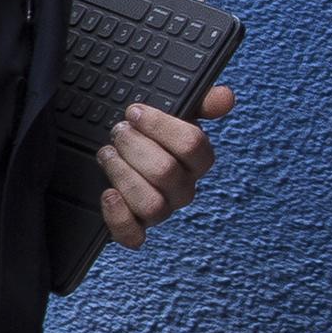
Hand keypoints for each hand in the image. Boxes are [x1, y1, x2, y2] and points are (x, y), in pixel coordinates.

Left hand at [97, 84, 232, 248]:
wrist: (122, 157)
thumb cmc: (152, 135)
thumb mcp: (175, 112)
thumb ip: (201, 101)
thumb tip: (225, 97)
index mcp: (197, 160)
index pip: (192, 145)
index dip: (160, 127)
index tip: (134, 112)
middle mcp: (184, 189)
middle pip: (166, 172)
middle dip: (135, 147)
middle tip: (118, 131)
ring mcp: (162, 211)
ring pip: (152, 204)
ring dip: (123, 175)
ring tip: (106, 154)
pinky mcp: (136, 229)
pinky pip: (133, 236)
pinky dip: (119, 217)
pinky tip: (107, 194)